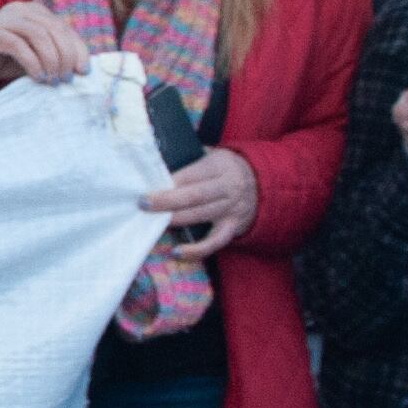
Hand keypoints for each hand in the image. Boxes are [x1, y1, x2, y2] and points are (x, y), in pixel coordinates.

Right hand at [0, 0, 87, 108]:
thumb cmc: (6, 60)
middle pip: (54, 29)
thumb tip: (83, 67)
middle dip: (64, 56)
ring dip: (50, 60)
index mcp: (35, 11)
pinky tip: (38, 77)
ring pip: (39, 35)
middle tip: (65, 79)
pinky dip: (32, 63)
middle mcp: (20, 9)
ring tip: (52, 80)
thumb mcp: (36, 55)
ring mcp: (4, 19)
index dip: (77, 49)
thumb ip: (56, 53)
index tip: (83, 71)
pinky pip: (18, 46)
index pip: (63, 27)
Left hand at [142, 143, 259, 258]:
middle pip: (195, 196)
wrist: (263, 182)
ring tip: (152, 222)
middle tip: (143, 204)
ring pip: (200, 216)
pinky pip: (215, 241)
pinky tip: (177, 253)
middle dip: (167, 201)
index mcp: (220, 166)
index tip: (148, 187)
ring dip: (175, 220)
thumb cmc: (223, 168)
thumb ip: (189, 158)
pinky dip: (197, 250)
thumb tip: (155, 163)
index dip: (169, 182)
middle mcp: (228, 187)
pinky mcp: (233, 226)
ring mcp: (231, 208)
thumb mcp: (212, 154)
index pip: (192, 175)